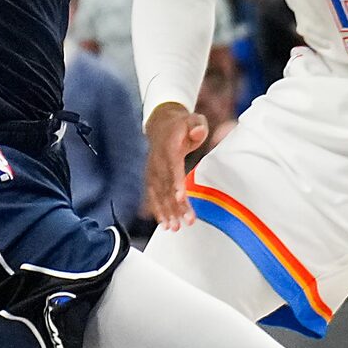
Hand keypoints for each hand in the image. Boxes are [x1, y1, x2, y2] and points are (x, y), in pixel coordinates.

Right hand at [142, 101, 208, 229]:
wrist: (161, 123)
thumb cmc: (182, 124)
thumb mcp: (193, 119)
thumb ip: (197, 125)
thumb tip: (197, 132)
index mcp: (168, 147)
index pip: (172, 166)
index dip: (176, 181)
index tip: (181, 197)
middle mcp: (157, 160)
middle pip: (165, 185)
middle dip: (174, 205)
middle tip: (186, 222)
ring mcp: (152, 169)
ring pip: (157, 193)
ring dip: (165, 211)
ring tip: (174, 228)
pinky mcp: (150, 176)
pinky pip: (152, 194)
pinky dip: (156, 209)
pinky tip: (164, 223)